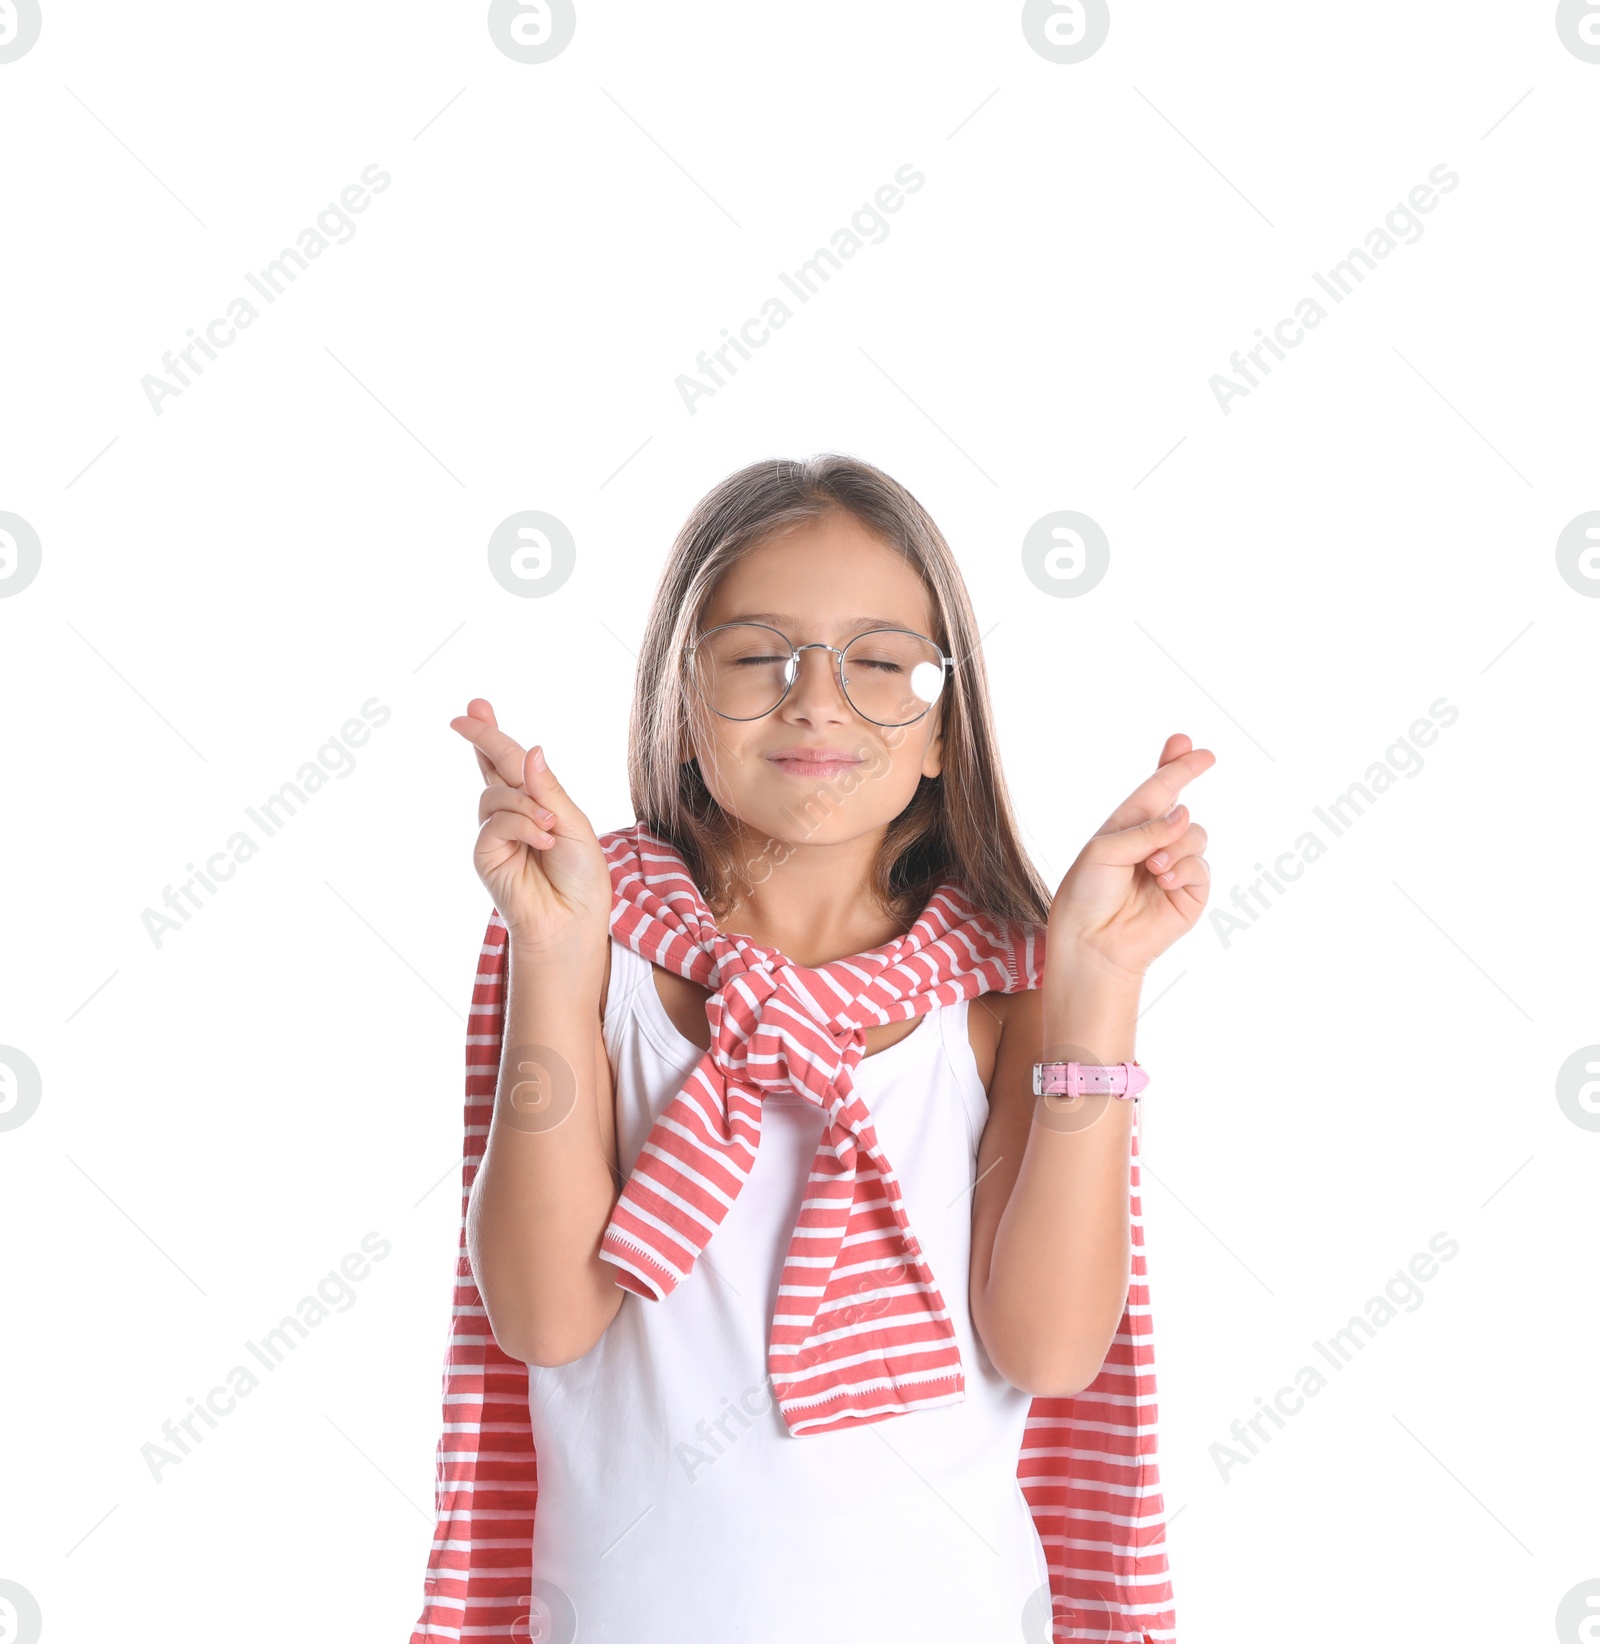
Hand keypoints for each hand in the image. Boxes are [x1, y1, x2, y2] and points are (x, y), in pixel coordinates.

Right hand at [449, 698, 612, 959]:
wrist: (573, 922)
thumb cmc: (580, 878)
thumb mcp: (573, 825)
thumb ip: (548, 789)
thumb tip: (530, 749)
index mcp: (536, 803)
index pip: (511, 763)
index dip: (492, 735)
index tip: (477, 707)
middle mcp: (512, 814)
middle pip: (492, 766)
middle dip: (481, 738)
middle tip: (464, 716)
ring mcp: (496, 833)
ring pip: (496, 793)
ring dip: (525, 804)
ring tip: (552, 829)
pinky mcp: (486, 854)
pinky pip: (497, 822)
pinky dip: (523, 826)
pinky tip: (544, 842)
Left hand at [1046, 733, 1214, 983]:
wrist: (1092, 942)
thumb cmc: (1087, 895)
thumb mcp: (1105, 850)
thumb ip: (1146, 830)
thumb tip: (1186, 814)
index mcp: (1127, 827)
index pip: (1156, 790)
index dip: (1174, 765)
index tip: (1186, 742)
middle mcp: (1153, 844)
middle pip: (1182, 805)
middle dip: (1187, 778)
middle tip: (1201, 762)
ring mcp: (1174, 867)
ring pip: (1196, 833)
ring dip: (1176, 845)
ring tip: (1153, 867)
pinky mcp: (1190, 893)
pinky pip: (1202, 866)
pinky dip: (1184, 868)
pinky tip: (1164, 880)